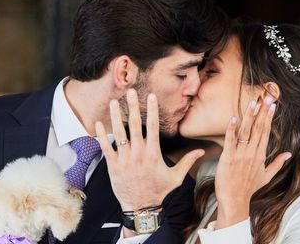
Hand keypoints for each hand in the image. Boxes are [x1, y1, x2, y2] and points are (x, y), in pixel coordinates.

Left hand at [95, 89, 204, 211]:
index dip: (152, 109)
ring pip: (119, 133)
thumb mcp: (176, 177)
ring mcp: (124, 159)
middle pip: (134, 125)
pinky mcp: (113, 166)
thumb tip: (201, 151)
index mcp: (153, 153)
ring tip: (113, 102)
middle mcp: (138, 154)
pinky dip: (101, 136)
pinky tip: (97, 124)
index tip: (150, 96)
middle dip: (132, 106)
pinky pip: (106, 148)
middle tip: (130, 91)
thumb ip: (187, 161)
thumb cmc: (158, 191)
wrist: (141, 208)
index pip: (153, 126)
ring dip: (115, 116)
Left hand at [214, 93, 291, 228]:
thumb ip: (278, 163)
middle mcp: (252, 153)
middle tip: (268, 96)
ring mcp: (240, 155)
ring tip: (255, 102)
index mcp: (260, 155)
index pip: (266, 131)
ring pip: (246, 132)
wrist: (235, 202)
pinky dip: (232, 129)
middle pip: (259, 128)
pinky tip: (234, 118)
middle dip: (263, 112)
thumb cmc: (248, 189)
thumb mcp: (266, 176)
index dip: (269, 116)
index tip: (273, 103)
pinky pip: (230, 141)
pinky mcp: (228, 158)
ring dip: (250, 116)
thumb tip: (289, 154)